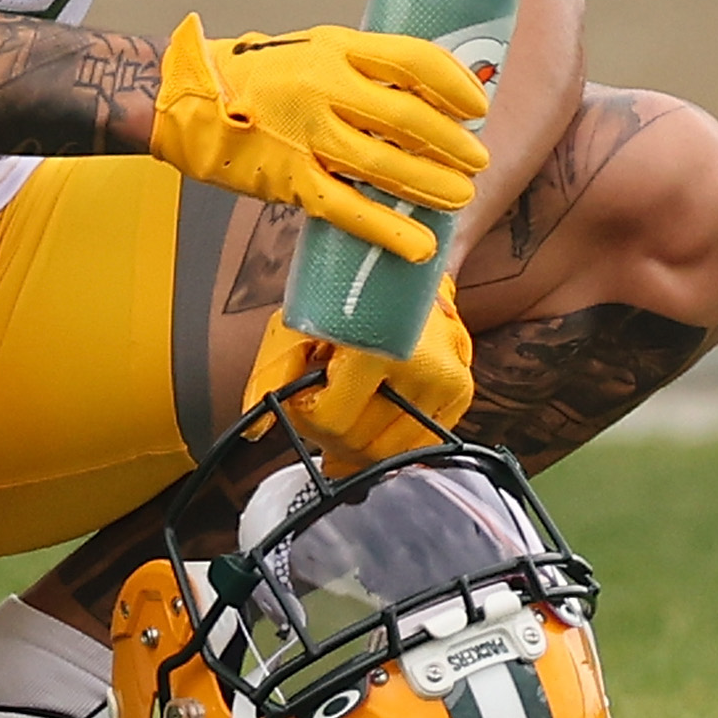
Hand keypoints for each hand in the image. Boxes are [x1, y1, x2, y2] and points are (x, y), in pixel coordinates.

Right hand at [149, 16, 490, 263]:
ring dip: (432, 185)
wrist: (186, 97)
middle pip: (408, 117)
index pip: (414, 60)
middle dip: (453, 144)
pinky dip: (387, 229)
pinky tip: (420, 246)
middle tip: (478, 161)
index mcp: (335, 46)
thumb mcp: (314, 50)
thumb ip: (362, 68)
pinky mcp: (287, 177)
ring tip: (461, 197)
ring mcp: (305, 133)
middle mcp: (323, 86)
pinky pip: (346, 208)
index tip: (479, 105)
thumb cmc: (257, 74)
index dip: (455, 85)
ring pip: (384, 165)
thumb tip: (427, 94)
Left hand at [246, 294, 473, 470]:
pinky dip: (394, 440)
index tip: (307, 393)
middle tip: (326, 404)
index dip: (309, 415)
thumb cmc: (350, 291)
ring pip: (392, 453)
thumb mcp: (303, 321)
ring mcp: (448, 383)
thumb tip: (255, 431)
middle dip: (334, 434)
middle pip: (362, 443)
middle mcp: (421, 369)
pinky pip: (421, 444)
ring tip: (351, 407)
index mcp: (378, 347)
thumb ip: (275, 374)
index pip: (333, 421)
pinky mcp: (462, 393)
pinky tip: (378, 413)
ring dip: (363, 442)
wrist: (409, 263)